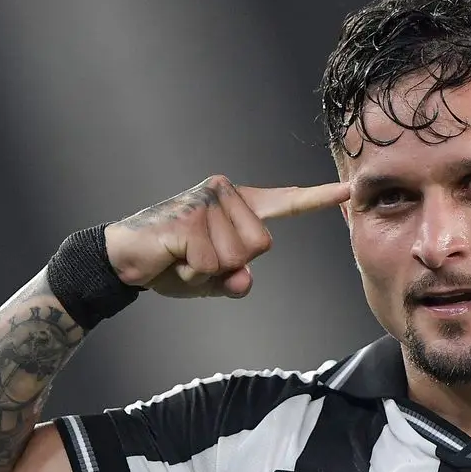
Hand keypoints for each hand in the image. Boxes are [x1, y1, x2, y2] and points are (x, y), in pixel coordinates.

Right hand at [104, 175, 349, 298]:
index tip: (349, 190)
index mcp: (238, 205)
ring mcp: (207, 203)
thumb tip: (242, 281)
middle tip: (195, 258)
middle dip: (230, 265)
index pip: (285, 202)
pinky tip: (172, 257)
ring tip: (181, 256)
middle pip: (260, 246)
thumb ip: (233, 280)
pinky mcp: (189, 219)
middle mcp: (225, 194)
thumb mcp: (211, 278)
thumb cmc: (171, 263)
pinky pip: (210, 264)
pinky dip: (190, 273)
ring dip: (207, 271)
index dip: (318, 198)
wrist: (121, 257)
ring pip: (236, 257)